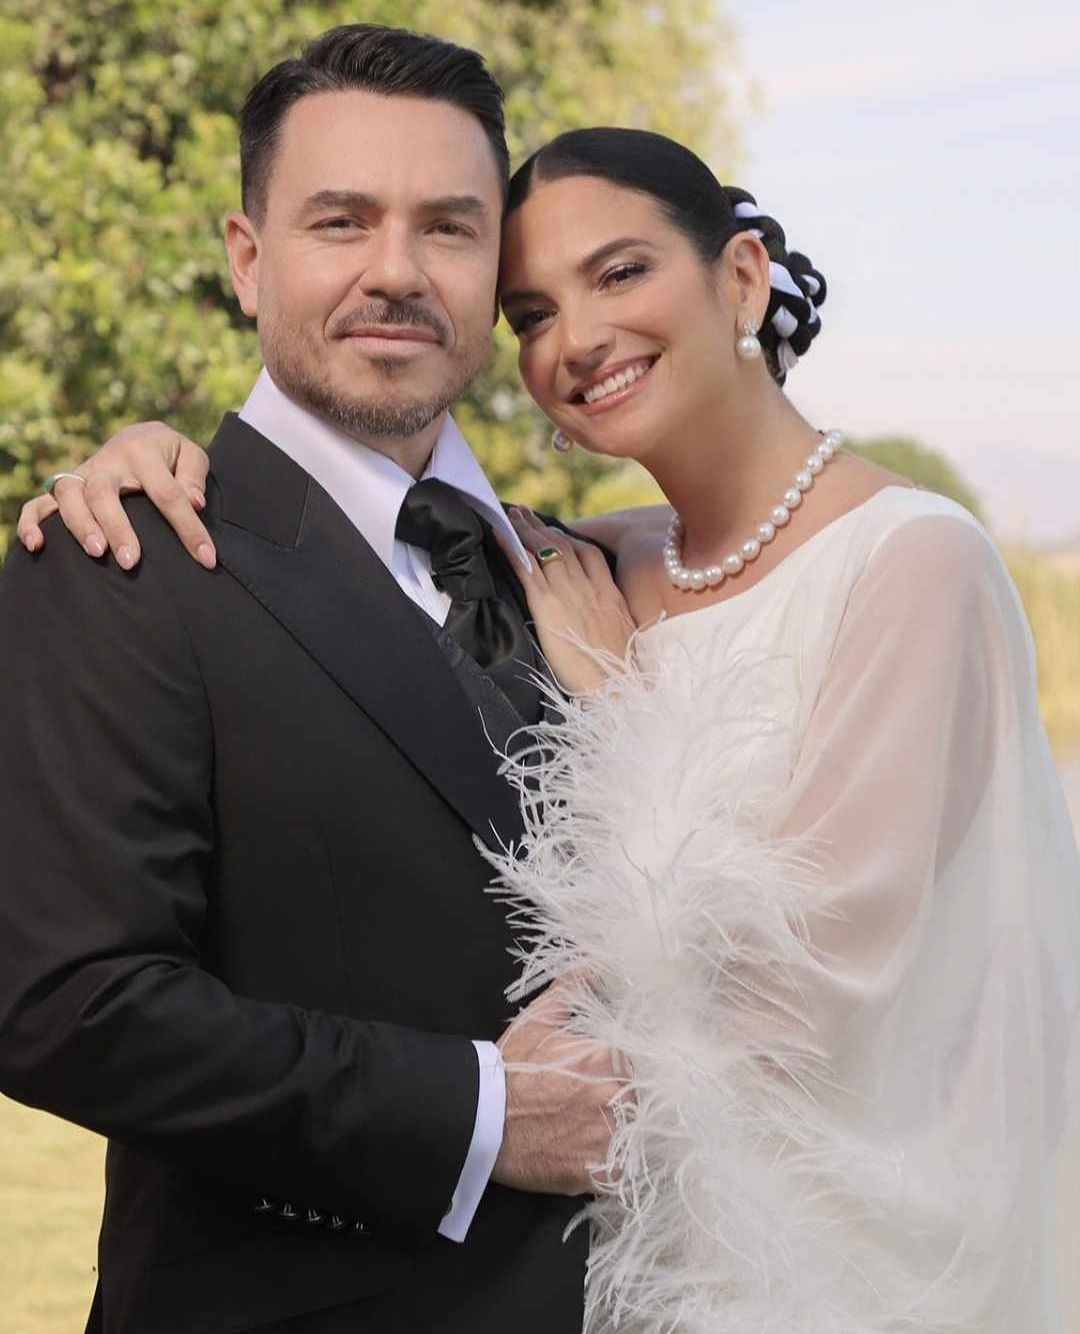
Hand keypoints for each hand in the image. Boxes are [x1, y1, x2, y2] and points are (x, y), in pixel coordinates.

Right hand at [17, 422, 214, 569]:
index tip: (207, 558)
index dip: (189, 529)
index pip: (168, 493)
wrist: (140, 438)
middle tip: (131, 561)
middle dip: (117, 528)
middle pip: (104, 493)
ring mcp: (83, 474)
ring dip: (79, 524)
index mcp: (143, 450)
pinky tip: (36, 546)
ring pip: (68, 495)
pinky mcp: (66, 488)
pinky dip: (31, 522)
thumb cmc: (171, 456)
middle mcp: (107, 462)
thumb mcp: (191, 456)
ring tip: (97, 553)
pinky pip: (38, 503)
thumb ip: (194, 476)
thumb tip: (194, 502)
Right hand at [492, 974, 628, 1195]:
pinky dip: (612, 1167)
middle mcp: (620, 1095)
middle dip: (619, 1103)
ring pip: (635, 1135)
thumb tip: (594, 960)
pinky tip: (588, 1157)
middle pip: (638, 1100)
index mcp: (612, 1056)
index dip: (618, 1074)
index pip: (636, 1066)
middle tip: (585, 1108)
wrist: (482, 1119)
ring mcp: (612, 1136)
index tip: (595, 1081)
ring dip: (619, 1134)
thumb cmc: (512, 1067)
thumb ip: (573, 987)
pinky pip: (624, 1171)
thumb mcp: (540, 1018)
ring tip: (585, 1133)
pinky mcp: (601, 1172)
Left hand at [501, 509, 635, 694]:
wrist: (614, 685)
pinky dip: (513, 549)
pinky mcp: (548, 605)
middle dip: (542, 527)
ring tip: (511, 516)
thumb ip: (610, 621)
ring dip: (526, 530)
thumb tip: (600, 622)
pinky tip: (500, 536)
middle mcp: (590, 587)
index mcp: (609, 594)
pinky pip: (527, 569)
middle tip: (524, 513)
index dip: (569, 538)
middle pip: (563, 545)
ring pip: (545, 550)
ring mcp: (569, 593)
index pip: (588, 554)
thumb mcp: (623, 638)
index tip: (555, 529)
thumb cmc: (619, 672)